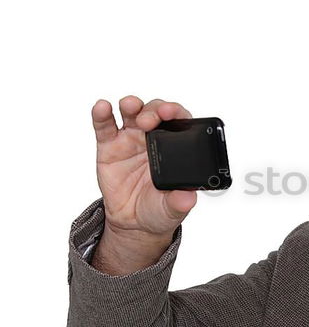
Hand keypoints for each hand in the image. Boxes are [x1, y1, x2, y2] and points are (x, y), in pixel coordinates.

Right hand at [92, 95, 196, 241]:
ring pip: (132, 112)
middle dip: (154, 110)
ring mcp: (130, 139)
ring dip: (132, 105)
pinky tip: (102, 107)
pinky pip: (105, 125)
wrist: (133, 222)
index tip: (171, 113)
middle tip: (149, 120)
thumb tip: (188, 197)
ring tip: (130, 107)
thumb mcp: (172, 209)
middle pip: (155, 112)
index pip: (179, 122)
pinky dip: (102, 114)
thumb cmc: (158, 209)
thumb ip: (180, 201)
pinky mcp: (109, 146)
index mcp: (174, 148)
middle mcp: (153, 138)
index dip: (176, 112)